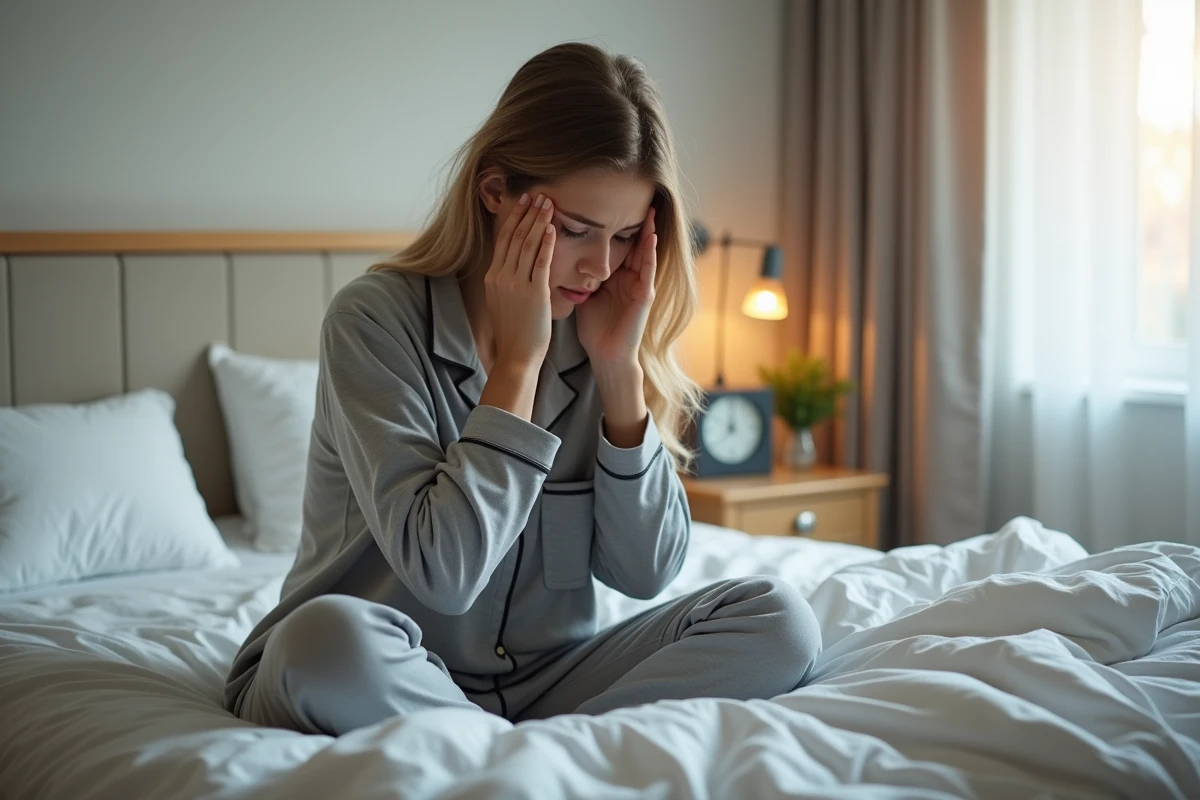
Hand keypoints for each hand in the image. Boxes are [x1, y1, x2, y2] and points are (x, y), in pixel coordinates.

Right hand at [485, 193, 556, 371]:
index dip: (514, 218)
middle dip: (528, 213)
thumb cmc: (515, 332)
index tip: (523, 202)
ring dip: (538, 221)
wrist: (516, 356)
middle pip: (514, 237)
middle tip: (539, 194)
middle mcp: (501, 277)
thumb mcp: (504, 301)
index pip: (503, 240)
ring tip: (548, 203)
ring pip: (527, 245)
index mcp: (493, 277)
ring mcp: (516, 285)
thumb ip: (508, 281)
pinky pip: (540, 262)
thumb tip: (516, 266)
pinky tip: (552, 228)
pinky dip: (546, 243)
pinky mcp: (533, 294)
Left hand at [577, 206, 657, 368]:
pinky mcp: (645, 295)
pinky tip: (651, 237)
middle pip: (633, 244)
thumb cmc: (595, 329)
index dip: (614, 226)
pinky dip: (651, 253)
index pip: (616, 246)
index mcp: (615, 277)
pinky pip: (649, 270)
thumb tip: (556, 258)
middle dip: (635, 223)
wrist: (606, 355)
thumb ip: (579, 276)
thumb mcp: (585, 295)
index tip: (609, 205)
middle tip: (638, 198)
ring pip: (644, 253)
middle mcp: (630, 278)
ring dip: (648, 232)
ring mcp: (639, 285)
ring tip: (650, 210)